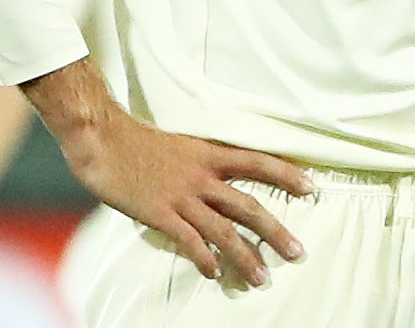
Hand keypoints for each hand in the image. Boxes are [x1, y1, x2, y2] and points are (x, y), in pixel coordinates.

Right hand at [59, 106, 311, 286]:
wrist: (102, 137)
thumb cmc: (139, 140)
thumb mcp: (181, 144)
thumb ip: (203, 161)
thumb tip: (221, 179)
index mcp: (209, 153)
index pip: (258, 162)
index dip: (286, 174)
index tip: (311, 187)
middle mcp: (202, 176)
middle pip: (248, 206)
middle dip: (275, 231)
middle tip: (298, 252)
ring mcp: (181, 196)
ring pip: (223, 230)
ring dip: (245, 256)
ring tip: (262, 277)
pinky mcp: (159, 213)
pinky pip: (188, 241)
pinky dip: (204, 258)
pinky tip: (215, 273)